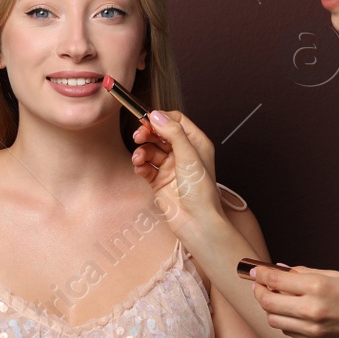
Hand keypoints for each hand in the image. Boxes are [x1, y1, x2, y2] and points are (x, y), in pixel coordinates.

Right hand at [131, 110, 224, 241]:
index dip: (161, 118)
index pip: (176, 121)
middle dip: (147, 134)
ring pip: (150, 150)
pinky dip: (140, 165)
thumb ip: (173, 133)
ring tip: (139, 158)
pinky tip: (139, 167)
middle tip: (138, 136)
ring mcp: (170, 167)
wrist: (196, 222)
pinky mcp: (159, 181)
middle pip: (160, 134)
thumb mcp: (189, 156)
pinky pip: (145, 167)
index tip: (148, 119)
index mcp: (196, 143)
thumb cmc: (200, 192)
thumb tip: (156, 115)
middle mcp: (183, 153)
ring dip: (142, 152)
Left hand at [245, 262, 338, 337]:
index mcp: (317, 287)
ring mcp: (313, 330)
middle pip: (268, 303)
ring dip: (270, 308)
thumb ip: (304, 274)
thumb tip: (281, 270)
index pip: (275, 280)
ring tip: (276, 298)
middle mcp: (312, 310)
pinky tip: (292, 312)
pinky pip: (289, 332)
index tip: (255, 271)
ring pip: (274, 320)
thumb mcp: (335, 275)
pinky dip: (285, 321)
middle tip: (259, 285)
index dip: (260, 275)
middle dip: (259, 292)